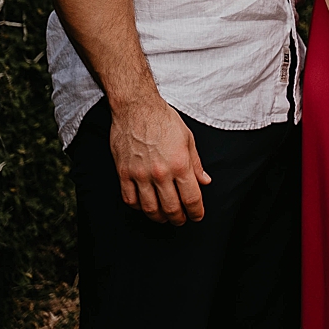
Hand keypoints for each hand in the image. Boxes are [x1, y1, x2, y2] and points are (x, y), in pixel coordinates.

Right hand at [109, 96, 210, 224]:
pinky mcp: (123, 173)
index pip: (191, 198)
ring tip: (164, 217)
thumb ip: (196, 164)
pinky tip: (145, 206)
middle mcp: (160, 173)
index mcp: (180, 164)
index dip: (196, 212)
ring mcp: (140, 175)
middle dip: (179, 218)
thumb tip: (204, 182)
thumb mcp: (188, 139)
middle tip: (182, 220)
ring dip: (159, 217)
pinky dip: (138, 208)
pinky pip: (130, 199)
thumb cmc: (164, 120)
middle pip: (171, 208)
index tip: (197, 216)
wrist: (136, 108)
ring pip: (149, 208)